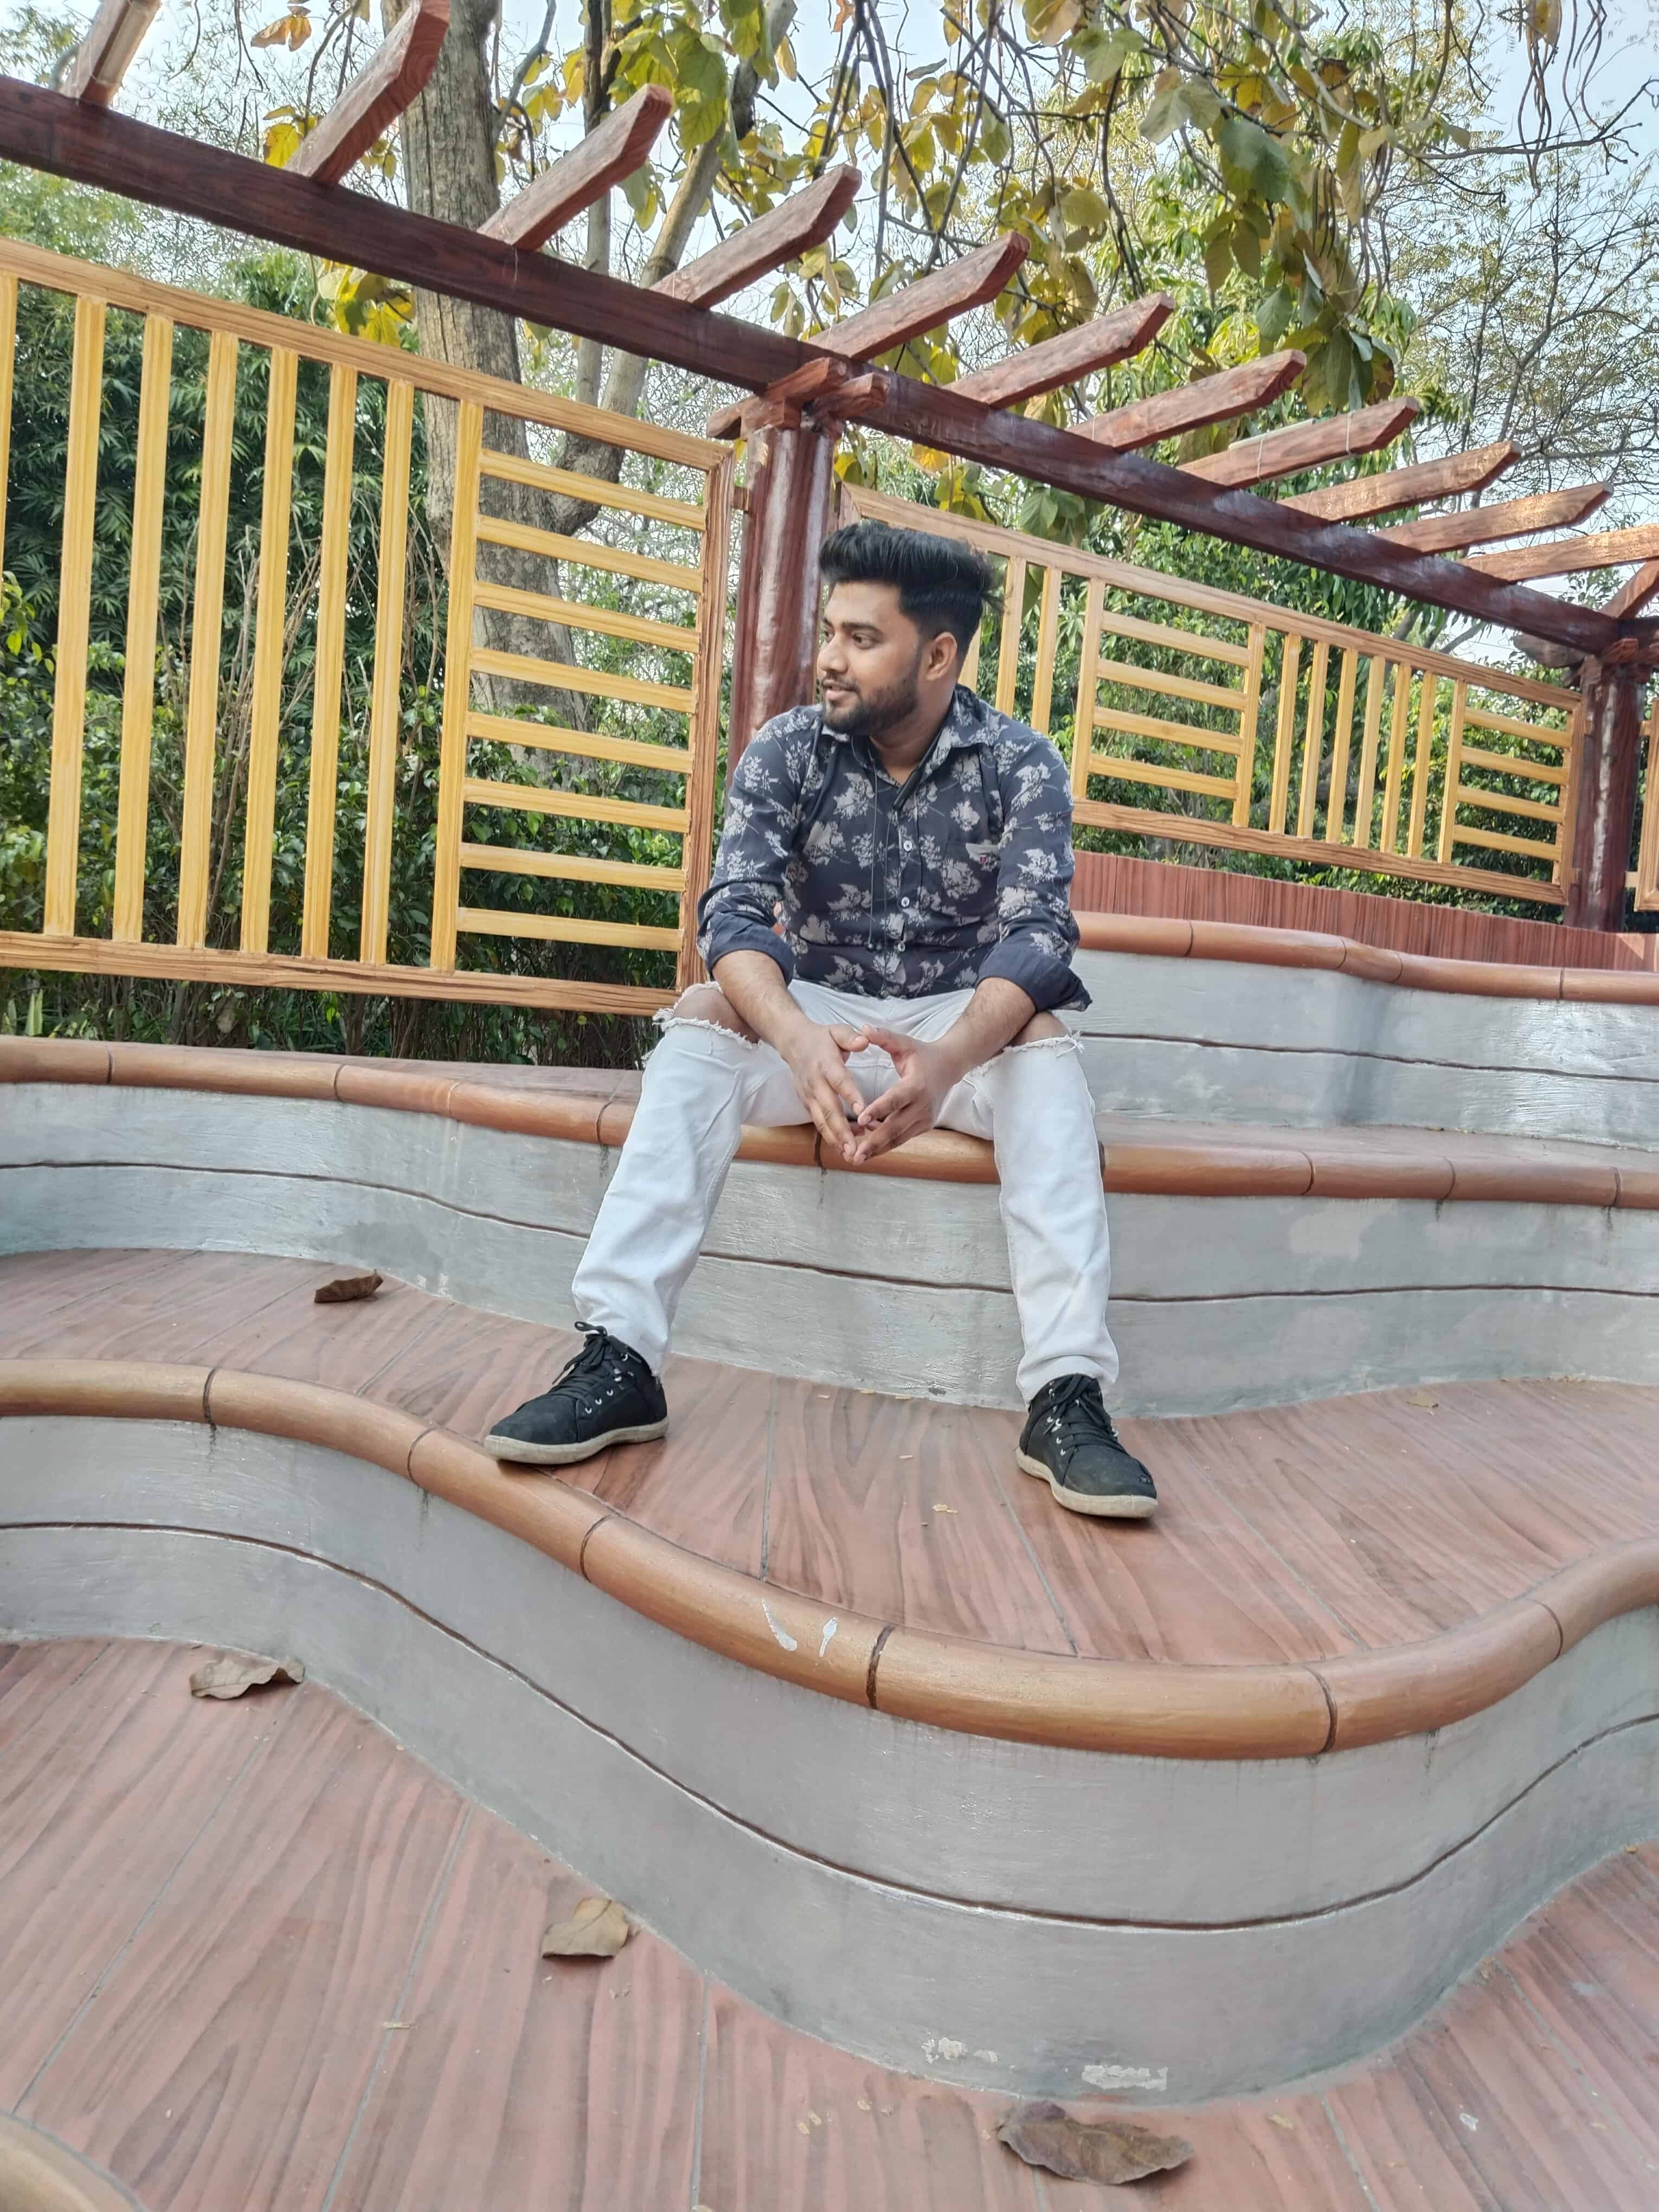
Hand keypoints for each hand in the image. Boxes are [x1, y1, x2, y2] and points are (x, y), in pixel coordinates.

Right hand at [778, 1017, 872, 1162]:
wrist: (793, 1043)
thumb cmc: (822, 1038)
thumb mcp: (837, 1030)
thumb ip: (851, 1037)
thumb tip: (865, 1041)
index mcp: (826, 1064)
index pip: (840, 1081)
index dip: (851, 1095)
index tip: (863, 1111)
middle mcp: (816, 1083)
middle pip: (828, 1110)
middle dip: (841, 1131)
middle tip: (854, 1149)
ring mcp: (809, 1096)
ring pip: (821, 1121)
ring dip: (835, 1139)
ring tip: (849, 1155)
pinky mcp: (807, 1103)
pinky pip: (819, 1122)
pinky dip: (831, 1136)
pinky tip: (845, 1147)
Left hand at [849, 1027, 958, 1163]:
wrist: (950, 1067)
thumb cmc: (922, 1055)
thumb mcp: (904, 1044)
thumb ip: (884, 1037)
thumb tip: (863, 1029)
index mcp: (916, 1085)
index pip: (895, 1099)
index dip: (878, 1109)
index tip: (861, 1119)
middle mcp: (922, 1106)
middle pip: (896, 1127)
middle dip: (874, 1142)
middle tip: (855, 1155)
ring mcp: (924, 1119)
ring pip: (898, 1138)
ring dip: (877, 1148)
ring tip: (857, 1158)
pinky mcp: (924, 1126)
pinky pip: (902, 1137)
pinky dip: (885, 1144)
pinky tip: (866, 1147)